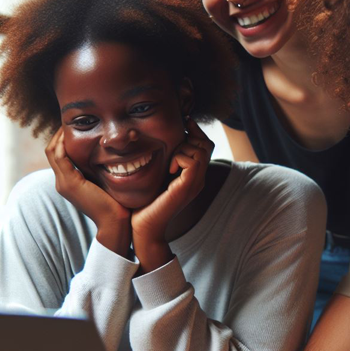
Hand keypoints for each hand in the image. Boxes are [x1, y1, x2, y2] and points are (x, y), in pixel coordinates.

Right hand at [46, 129, 129, 253]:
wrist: (115, 222)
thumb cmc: (115, 203)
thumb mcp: (103, 181)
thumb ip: (99, 169)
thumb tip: (107, 152)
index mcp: (68, 181)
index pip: (58, 154)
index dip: (63, 138)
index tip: (76, 125)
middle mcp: (61, 182)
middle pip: (52, 150)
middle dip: (60, 133)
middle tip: (71, 118)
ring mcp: (64, 183)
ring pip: (53, 151)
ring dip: (61, 134)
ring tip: (71, 121)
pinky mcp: (70, 183)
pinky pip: (61, 157)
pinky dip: (64, 143)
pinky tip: (73, 133)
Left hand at [130, 119, 212, 269]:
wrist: (143, 228)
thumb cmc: (144, 204)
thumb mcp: (155, 175)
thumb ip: (162, 160)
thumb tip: (159, 138)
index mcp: (192, 176)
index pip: (205, 145)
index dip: (195, 131)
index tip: (183, 121)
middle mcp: (198, 179)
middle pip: (206, 144)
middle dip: (189, 137)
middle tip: (172, 148)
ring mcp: (195, 184)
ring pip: (200, 149)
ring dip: (183, 148)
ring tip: (169, 162)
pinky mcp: (188, 187)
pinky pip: (192, 160)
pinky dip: (180, 158)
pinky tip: (169, 170)